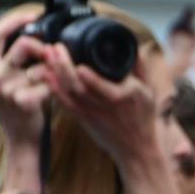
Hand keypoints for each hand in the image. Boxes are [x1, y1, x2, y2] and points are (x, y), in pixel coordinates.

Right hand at [0, 9, 48, 155]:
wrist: (22, 140)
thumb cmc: (19, 107)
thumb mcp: (6, 80)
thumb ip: (10, 58)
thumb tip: (30, 31)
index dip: (15, 20)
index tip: (33, 16)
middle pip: (23, 44)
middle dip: (43, 48)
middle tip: (50, 57)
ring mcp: (5, 90)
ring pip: (40, 66)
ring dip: (51, 73)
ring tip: (50, 84)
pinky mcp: (22, 102)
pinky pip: (48, 83)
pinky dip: (55, 88)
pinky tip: (52, 96)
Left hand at [41, 43, 189, 193]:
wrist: (135, 149)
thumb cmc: (143, 118)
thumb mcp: (148, 91)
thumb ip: (140, 67)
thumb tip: (133, 44)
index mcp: (125, 96)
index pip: (105, 88)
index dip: (90, 78)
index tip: (79, 64)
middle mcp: (106, 105)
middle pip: (80, 87)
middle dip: (64, 67)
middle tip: (54, 47)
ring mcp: (91, 112)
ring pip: (69, 93)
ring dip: (55, 74)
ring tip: (46, 55)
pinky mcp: (81, 117)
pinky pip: (64, 102)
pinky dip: (53, 88)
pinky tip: (45, 74)